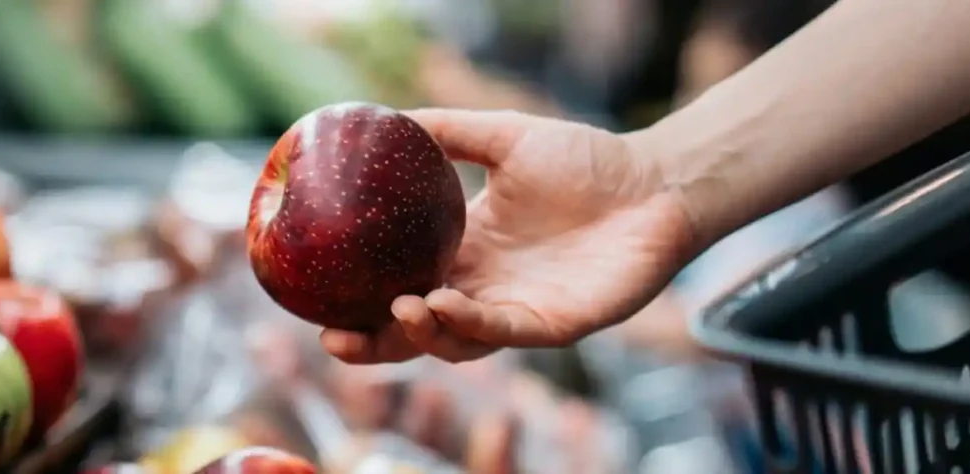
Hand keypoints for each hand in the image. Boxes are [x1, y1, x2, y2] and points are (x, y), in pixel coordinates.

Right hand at [320, 109, 695, 363]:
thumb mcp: (504, 138)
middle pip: (416, 331)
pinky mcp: (554, 324)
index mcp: (465, 252)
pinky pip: (503, 331)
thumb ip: (450, 132)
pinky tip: (443, 301)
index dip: (359, 301)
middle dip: (373, 344)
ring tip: (400, 306)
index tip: (315, 298)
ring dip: (422, 332)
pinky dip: (470, 323)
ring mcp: (517, 310)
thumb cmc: (586, 161)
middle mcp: (483, 289)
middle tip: (332, 340)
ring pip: (456, 341)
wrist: (654, 179)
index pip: (401, 286)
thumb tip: (388, 117)